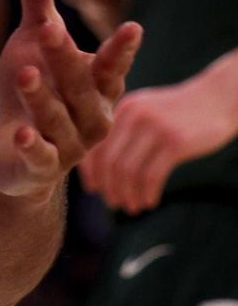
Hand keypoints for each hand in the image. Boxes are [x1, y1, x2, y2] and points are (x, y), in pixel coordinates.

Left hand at [0, 0, 140, 199]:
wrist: (14, 154)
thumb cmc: (36, 85)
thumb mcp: (35, 37)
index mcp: (97, 85)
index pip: (112, 65)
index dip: (122, 49)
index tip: (134, 28)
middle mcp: (90, 117)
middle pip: (81, 87)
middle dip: (65, 59)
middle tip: (47, 30)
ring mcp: (66, 145)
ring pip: (59, 121)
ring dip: (42, 98)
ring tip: (23, 72)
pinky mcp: (38, 167)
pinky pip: (39, 158)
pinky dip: (31, 147)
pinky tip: (19, 132)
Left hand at [79, 74, 237, 213]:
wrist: (215, 98)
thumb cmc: (177, 111)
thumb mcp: (146, 111)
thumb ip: (124, 131)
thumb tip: (101, 166)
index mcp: (123, 109)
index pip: (96, 145)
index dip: (91, 171)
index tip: (93, 189)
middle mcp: (134, 116)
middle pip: (110, 161)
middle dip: (109, 188)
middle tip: (114, 204)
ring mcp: (154, 128)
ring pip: (128, 171)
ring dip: (128, 195)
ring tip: (133, 207)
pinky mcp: (175, 142)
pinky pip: (151, 176)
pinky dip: (147, 193)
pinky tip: (150, 202)